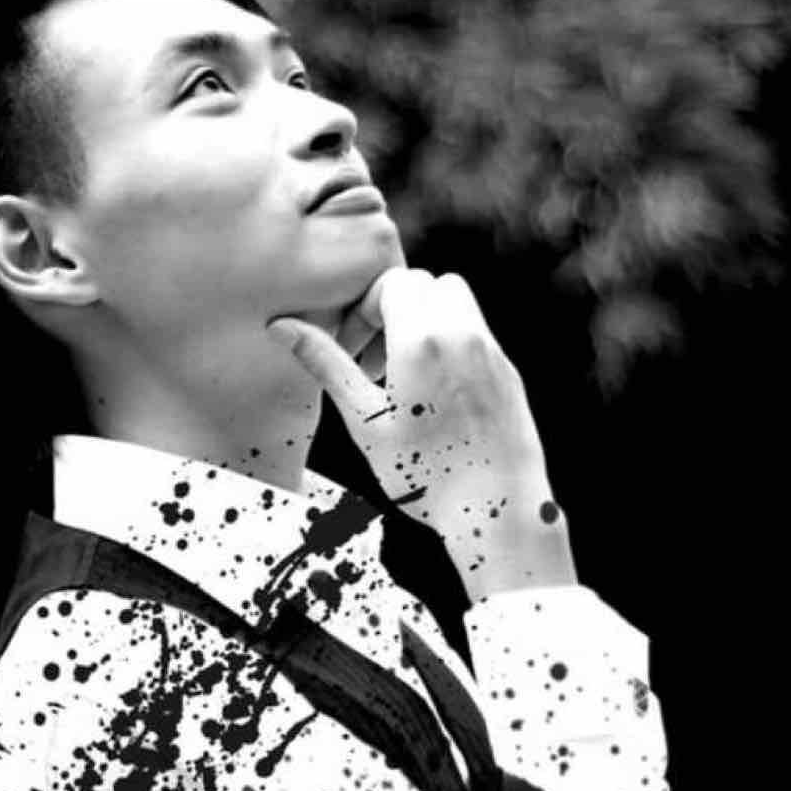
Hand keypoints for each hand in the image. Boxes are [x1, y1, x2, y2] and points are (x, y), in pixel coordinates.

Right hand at [267, 267, 576, 598]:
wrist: (498, 509)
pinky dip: (452, 341)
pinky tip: (437, 393)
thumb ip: (325, 363)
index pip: (393, 280)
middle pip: (426, 284)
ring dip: (427, 319)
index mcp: (421, 338)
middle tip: (379, 359)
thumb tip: (281, 326)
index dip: (367, 307)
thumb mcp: (364, 419)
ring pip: (456, 301)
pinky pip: (476, 332)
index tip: (358, 350)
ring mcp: (492, 350)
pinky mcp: (509, 371)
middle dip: (397, 309)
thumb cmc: (424, 472)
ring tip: (408, 371)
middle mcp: (463, 333)